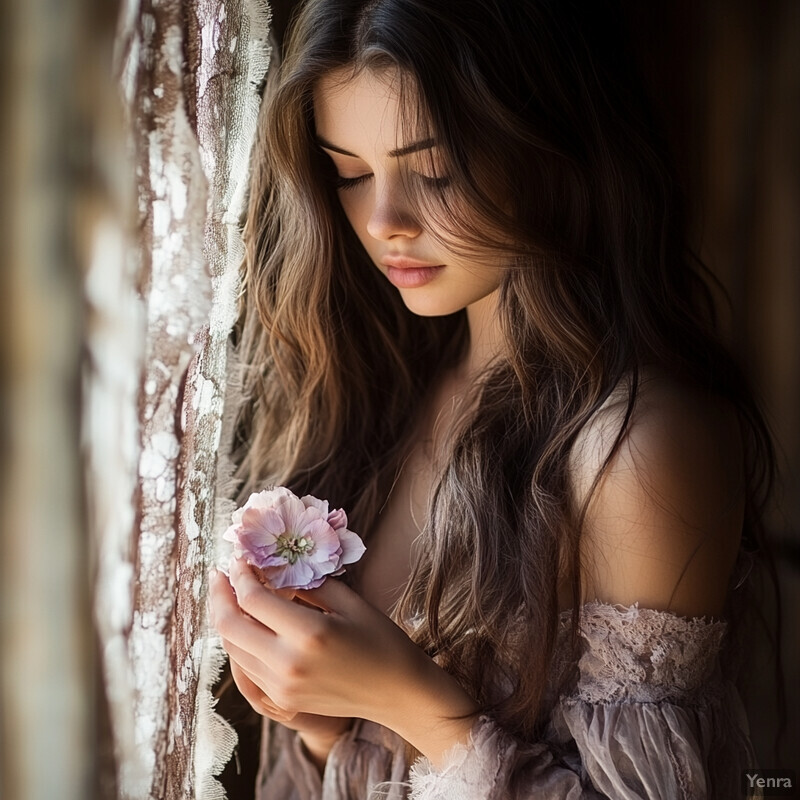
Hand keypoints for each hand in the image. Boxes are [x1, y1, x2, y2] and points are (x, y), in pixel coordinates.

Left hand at [208, 558, 477, 764]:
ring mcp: (281, 687)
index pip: (253, 599)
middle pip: (230, 626)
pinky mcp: (282, 700)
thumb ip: (308, 584)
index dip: (240, 575)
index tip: (240, 558)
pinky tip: (246, 625)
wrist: (397, 693)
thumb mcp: (349, 601)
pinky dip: (239, 643)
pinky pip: (245, 668)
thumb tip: (274, 568)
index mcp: (309, 634)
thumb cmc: (381, 639)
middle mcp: (287, 664)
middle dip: (220, 595)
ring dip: (226, 619)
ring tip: (230, 595)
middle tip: (220, 574)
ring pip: (233, 649)